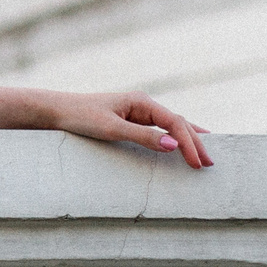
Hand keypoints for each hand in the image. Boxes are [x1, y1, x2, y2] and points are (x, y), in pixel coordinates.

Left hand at [44, 90, 213, 167]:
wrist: (57, 111)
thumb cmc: (80, 117)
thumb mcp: (111, 129)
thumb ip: (143, 136)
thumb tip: (173, 145)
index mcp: (141, 102)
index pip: (174, 122)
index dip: (188, 143)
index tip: (197, 163)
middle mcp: (143, 104)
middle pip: (178, 122)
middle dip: (195, 143)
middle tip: (209, 164)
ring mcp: (138, 112)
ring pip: (171, 125)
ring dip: (188, 140)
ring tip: (205, 156)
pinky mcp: (131, 120)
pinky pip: (159, 129)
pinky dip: (174, 137)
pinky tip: (184, 143)